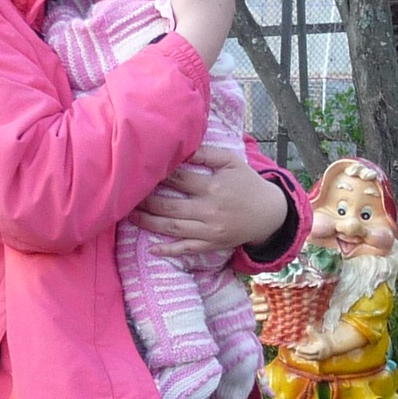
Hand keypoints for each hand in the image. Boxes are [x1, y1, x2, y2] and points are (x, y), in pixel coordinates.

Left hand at [138, 142, 289, 262]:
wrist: (270, 214)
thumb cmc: (248, 184)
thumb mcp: (232, 162)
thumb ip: (208, 154)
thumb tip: (183, 148)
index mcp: (213, 187)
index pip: (179, 180)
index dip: (159, 175)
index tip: (141, 171)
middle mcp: (209, 210)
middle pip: (170, 206)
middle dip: (146, 201)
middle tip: (127, 196)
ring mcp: (210, 231)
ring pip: (174, 228)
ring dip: (150, 223)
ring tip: (131, 216)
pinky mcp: (212, 245)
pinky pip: (187, 249)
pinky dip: (170, 251)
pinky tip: (153, 249)